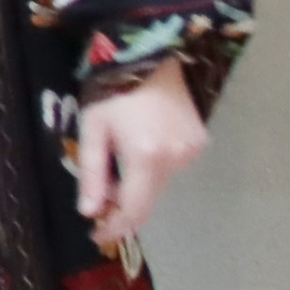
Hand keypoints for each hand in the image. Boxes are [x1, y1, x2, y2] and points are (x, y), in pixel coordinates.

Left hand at [74, 64, 206, 240]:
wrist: (153, 54)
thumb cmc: (114, 88)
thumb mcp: (92, 128)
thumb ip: (92, 173)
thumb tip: (90, 212)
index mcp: (146, 157)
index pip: (133, 210)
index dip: (115, 228)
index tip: (97, 236)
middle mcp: (176, 159)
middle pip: (147, 199)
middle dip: (121, 203)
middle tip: (100, 191)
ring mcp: (192, 151)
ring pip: (159, 183)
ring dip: (137, 181)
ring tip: (119, 152)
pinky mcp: (199, 142)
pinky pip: (171, 165)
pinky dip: (153, 165)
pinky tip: (141, 140)